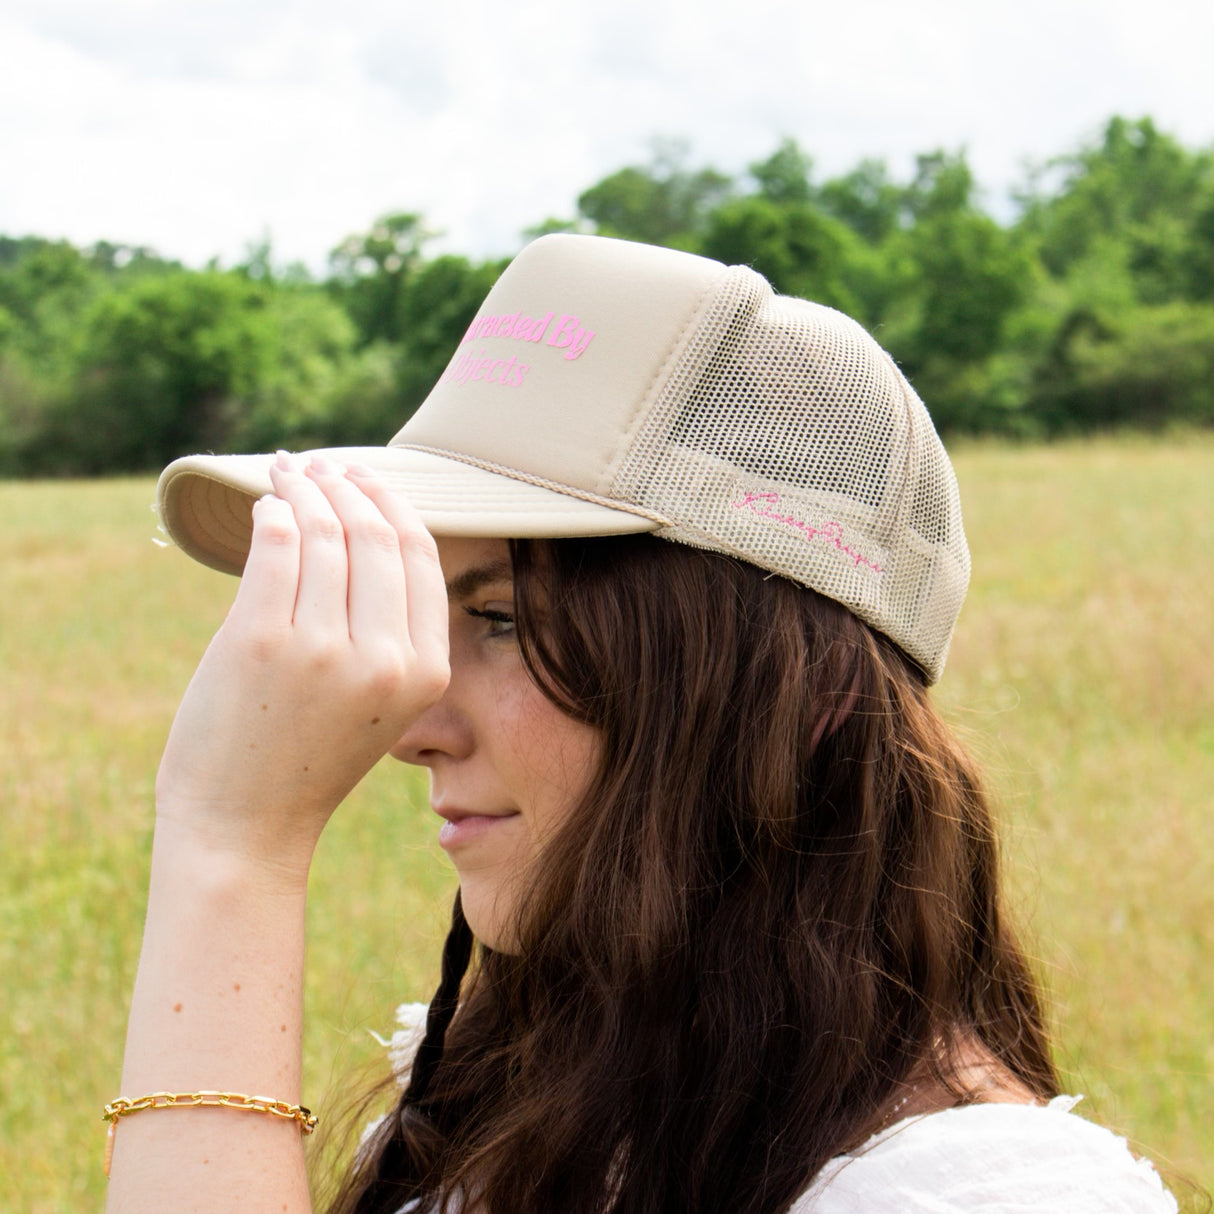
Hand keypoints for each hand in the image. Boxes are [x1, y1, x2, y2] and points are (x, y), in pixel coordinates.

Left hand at [154, 453, 449, 884]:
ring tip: (289, 472)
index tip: (369, 479)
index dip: (394, 505)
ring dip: (305, 488)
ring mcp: (323, 649)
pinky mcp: (260, 641)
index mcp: (426, 672)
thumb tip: (370, 524)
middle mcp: (384, 658)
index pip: (421, 558)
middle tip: (325, 465)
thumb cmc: (309, 757)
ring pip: (323, 532)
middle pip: (376, 536)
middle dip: (349, 485)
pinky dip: (272, 512)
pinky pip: (276, 546)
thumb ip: (390, 629)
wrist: (246, 825)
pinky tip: (266, 505)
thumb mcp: (380, 699)